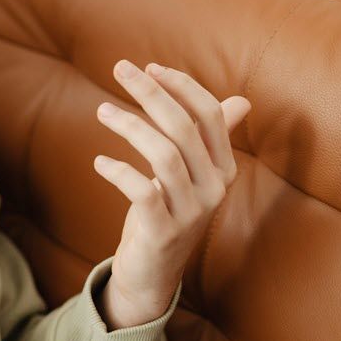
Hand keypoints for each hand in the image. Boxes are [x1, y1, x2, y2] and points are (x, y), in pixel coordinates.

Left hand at [91, 59, 250, 327]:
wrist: (153, 272)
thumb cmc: (167, 211)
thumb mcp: (191, 173)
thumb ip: (211, 138)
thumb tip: (242, 101)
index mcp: (223, 168)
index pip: (211, 115)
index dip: (182, 87)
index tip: (150, 67)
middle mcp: (214, 188)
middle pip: (184, 128)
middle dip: (151, 93)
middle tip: (119, 69)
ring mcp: (191, 211)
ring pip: (164, 155)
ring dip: (129, 126)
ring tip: (101, 111)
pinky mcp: (164, 232)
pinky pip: (143, 192)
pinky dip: (119, 172)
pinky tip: (99, 162)